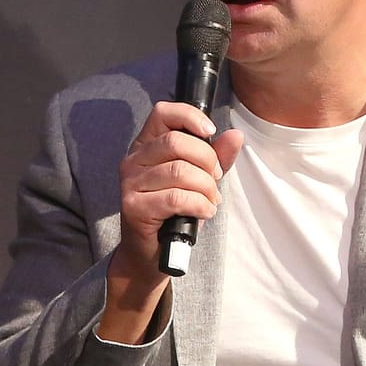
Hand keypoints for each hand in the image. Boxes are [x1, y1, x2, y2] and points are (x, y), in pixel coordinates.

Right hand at [98, 102, 242, 341]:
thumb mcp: (199, 180)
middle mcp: (133, 160)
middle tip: (215, 181)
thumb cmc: (175, 213)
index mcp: (146, 145)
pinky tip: (204, 212)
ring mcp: (130, 183)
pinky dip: (200, 205)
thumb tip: (235, 135)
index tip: (210, 133)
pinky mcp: (133, 207)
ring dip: (206, 188)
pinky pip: (176, 198)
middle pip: (177, 142)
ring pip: (180, 171)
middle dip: (208, 162)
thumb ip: (217, 157)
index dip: (190, 116)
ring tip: (210, 201)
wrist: (152, 254)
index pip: (163, 112)